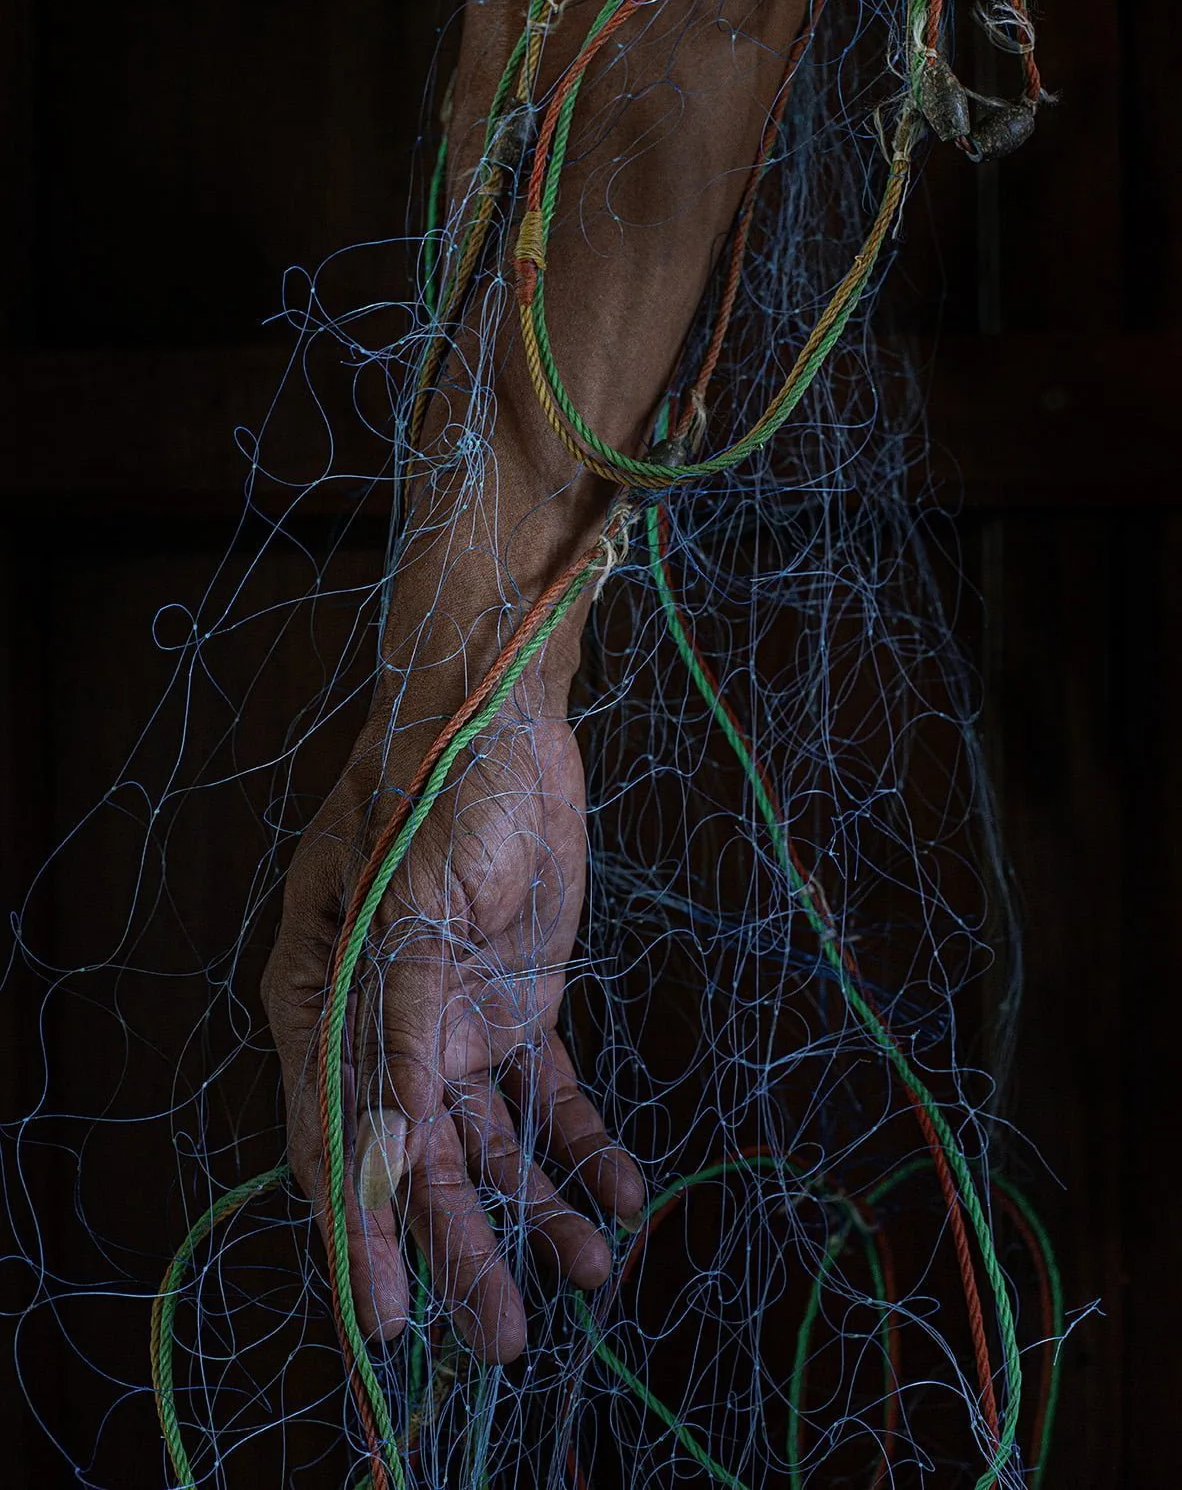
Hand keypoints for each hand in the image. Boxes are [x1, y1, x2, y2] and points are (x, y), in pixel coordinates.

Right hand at [262, 661, 644, 1363]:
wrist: (505, 716)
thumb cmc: (435, 785)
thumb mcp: (407, 895)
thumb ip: (395, 1014)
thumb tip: (388, 1132)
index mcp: (326, 1000)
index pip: (342, 1140)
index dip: (365, 1234)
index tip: (389, 1320)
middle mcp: (386, 1025)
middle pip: (423, 1162)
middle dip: (463, 1252)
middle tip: (501, 1341)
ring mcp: (454, 1018)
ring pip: (494, 1142)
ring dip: (537, 1208)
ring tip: (590, 1273)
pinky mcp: (519, 1002)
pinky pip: (549, 1094)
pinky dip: (582, 1144)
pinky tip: (621, 1190)